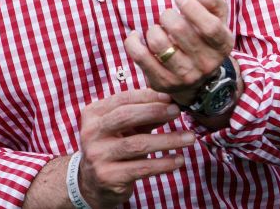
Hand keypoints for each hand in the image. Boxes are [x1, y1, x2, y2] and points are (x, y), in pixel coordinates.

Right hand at [77, 89, 195, 208]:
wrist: (92, 183)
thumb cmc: (114, 147)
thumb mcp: (125, 128)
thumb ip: (144, 116)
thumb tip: (171, 104)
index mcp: (93, 114)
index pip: (123, 99)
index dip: (148, 96)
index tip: (169, 98)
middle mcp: (91, 133)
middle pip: (126, 117)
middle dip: (155, 111)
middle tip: (177, 111)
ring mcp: (97, 156)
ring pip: (137, 144)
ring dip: (167, 140)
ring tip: (189, 138)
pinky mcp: (108, 177)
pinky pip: (141, 168)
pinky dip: (163, 163)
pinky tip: (177, 160)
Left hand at [124, 0, 233, 105]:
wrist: (198, 78)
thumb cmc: (204, 36)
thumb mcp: (216, 16)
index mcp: (223, 45)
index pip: (209, 26)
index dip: (192, 7)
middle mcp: (206, 64)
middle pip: (180, 30)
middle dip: (168, 14)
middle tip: (168, 15)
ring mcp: (185, 77)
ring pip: (158, 43)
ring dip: (153, 29)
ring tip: (158, 29)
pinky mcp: (163, 83)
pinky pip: (140, 56)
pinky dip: (133, 41)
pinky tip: (137, 36)